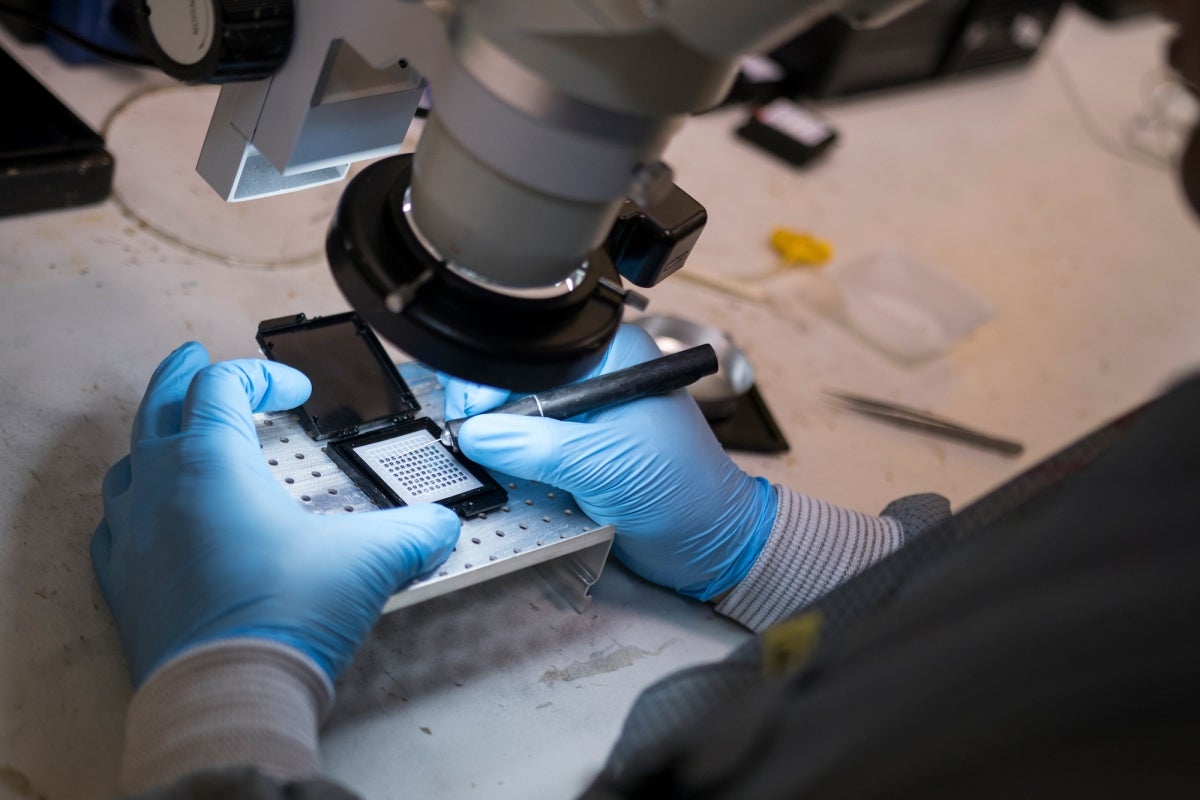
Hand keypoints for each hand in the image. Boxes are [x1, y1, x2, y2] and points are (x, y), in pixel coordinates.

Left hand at [91, 343, 459, 685]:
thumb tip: (442, 526)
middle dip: (181, 377)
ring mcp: (133, 535)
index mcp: (212, 462)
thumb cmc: (287, 615)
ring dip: (155, 440)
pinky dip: (135, 506)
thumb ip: (414, 532)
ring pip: (129, 464)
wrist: (229, 694)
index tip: (297, 390)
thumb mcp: (368, 559)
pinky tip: (152, 516)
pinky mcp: (123, 583)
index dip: (264, 375)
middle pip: (159, 406)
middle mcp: (160, 487)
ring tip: (175, 435)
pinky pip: (115, 525)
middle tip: (193, 359)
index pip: (225, 386)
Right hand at [441, 325, 776, 600]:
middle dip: (495, 413)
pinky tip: (509, 473)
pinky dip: (518, 463)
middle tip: (473, 441)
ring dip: (505, 442)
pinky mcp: (582, 453)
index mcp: (613, 357)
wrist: (709, 546)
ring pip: (523, 419)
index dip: (494, 381)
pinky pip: (534, 449)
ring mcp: (589, 418)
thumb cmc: (682, 493)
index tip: (470, 415)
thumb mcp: (601, 463)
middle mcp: (599, 379)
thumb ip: (535, 445)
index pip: (533, 354)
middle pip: (522, 384)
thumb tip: (477, 434)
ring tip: (489, 459)